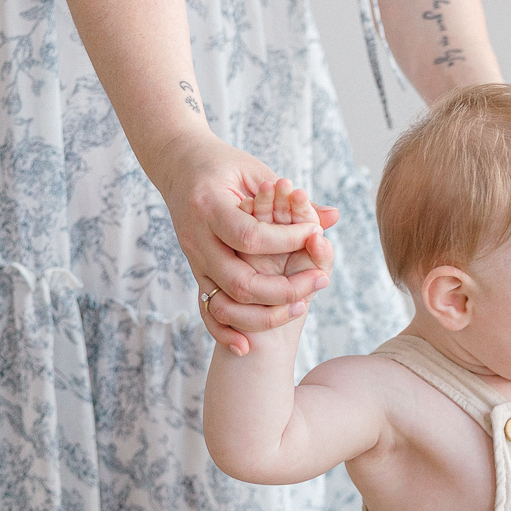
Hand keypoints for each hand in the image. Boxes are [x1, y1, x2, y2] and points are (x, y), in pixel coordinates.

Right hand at [151, 130, 337, 355]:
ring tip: (301, 307)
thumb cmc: (223, 165)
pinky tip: (247, 347)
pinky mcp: (195, 271)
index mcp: (209, 206)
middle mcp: (196, 238)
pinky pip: (206, 311)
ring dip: (263, 314)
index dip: (287, 241)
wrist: (176, 163)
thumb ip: (291, 199)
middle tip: (320, 281)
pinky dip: (224, 332)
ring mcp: (192, 258)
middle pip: (238, 280)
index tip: (315, 234)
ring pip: (224, 303)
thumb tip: (333, 217)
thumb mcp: (256, 171)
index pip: (250, 236)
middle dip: (283, 289)